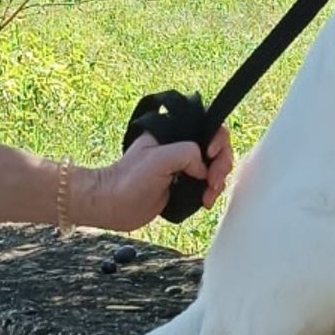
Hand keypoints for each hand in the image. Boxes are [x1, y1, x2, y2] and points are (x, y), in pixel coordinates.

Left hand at [71, 127, 234, 231]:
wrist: (113, 206)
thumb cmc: (128, 180)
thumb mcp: (159, 158)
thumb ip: (188, 153)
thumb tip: (203, 168)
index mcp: (175, 134)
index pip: (209, 128)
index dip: (217, 141)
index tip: (210, 155)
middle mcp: (181, 148)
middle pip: (217, 150)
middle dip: (221, 165)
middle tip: (212, 181)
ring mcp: (184, 168)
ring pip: (215, 169)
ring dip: (217, 182)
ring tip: (207, 195)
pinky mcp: (184, 186)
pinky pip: (207, 186)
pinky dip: (211, 193)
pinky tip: (205, 201)